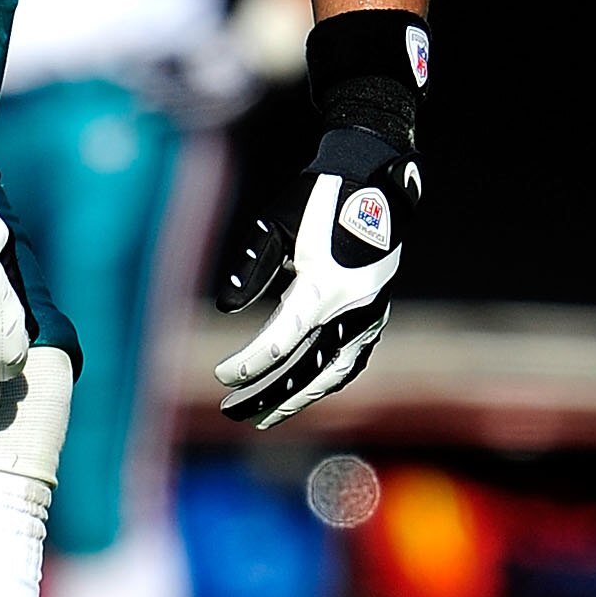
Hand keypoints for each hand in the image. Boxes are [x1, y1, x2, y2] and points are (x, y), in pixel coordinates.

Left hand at [212, 125, 416, 430]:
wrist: (374, 179)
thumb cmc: (317, 198)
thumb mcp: (276, 225)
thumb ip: (253, 268)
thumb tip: (226, 308)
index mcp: (323, 286)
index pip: (279, 341)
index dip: (248, 364)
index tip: (221, 375)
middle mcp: (350, 309)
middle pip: (304, 369)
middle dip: (267, 395)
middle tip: (231, 412)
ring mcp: (368, 316)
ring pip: (331, 374)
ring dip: (296, 398)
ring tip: (264, 417)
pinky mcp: (374, 317)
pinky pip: (348, 362)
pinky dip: (323, 382)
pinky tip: (301, 393)